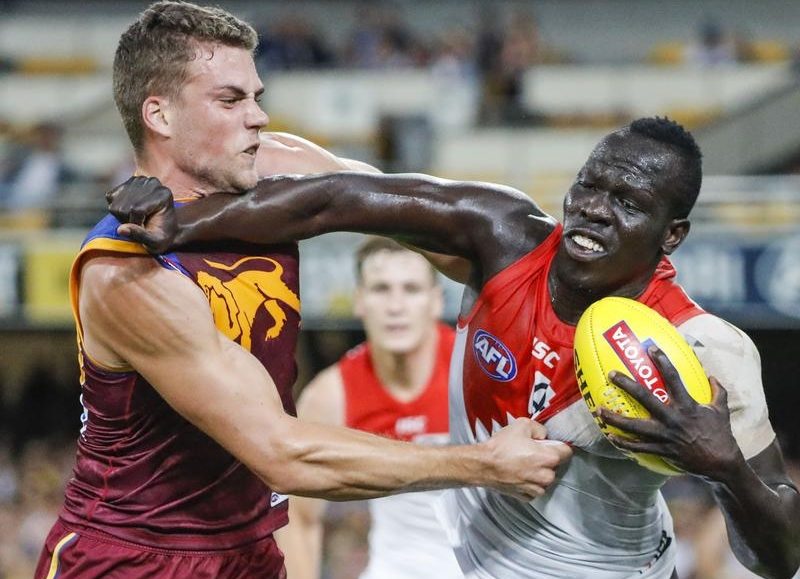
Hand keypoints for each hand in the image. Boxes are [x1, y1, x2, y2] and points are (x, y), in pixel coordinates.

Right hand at [106, 176, 177, 253]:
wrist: (165, 229)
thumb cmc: (162, 237)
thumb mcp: (155, 242)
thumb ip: (140, 235)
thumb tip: (120, 229)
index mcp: (163, 194)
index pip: (136, 209)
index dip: (136, 224)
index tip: (144, 229)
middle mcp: (152, 183)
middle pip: (124, 207)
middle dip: (128, 221)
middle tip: (141, 225)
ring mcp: (140, 180)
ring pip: (115, 204)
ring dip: (122, 216)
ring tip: (137, 219)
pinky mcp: (128, 181)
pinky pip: (110, 197)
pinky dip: (116, 208)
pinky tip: (130, 211)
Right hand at [482, 418, 571, 499]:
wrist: (483, 465)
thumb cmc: (501, 446)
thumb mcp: (522, 425)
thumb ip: (539, 428)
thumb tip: (544, 435)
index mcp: (549, 458)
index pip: (567, 451)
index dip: (558, 445)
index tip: (548, 444)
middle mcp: (546, 476)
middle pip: (555, 466)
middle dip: (546, 459)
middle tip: (530, 452)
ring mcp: (536, 488)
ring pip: (545, 479)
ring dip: (538, 472)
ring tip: (523, 464)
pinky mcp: (526, 496)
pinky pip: (534, 489)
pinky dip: (529, 483)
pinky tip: (518, 474)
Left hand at [598, 346, 745, 479]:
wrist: (722, 464)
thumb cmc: (721, 435)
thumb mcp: (721, 410)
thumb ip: (717, 392)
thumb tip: (712, 376)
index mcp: (687, 405)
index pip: (673, 378)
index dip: (662, 362)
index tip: (651, 349)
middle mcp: (673, 418)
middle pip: (646, 398)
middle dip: (627, 385)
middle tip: (611, 375)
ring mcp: (665, 435)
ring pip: (635, 426)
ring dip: (616, 419)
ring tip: (599, 411)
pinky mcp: (662, 450)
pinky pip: (639, 447)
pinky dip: (624, 443)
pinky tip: (610, 437)